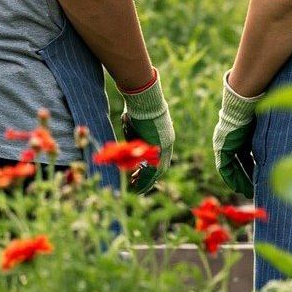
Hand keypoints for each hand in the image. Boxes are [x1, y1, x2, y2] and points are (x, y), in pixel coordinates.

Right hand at [120, 68, 174, 193]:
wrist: (145, 102)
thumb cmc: (137, 108)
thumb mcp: (134, 124)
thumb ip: (132, 136)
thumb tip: (125, 143)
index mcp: (162, 136)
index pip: (158, 155)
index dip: (150, 164)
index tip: (140, 170)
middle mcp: (166, 143)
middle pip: (160, 165)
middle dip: (149, 175)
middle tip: (139, 182)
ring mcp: (165, 148)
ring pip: (157, 171)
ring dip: (147, 181)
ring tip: (138, 189)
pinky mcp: (160, 152)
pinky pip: (153, 172)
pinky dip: (146, 181)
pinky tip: (138, 187)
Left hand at [213, 72, 261, 197]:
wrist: (246, 102)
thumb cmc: (260, 111)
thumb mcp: (266, 129)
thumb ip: (271, 140)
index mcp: (243, 135)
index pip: (247, 156)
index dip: (253, 169)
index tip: (260, 180)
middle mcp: (233, 140)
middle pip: (239, 163)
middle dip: (247, 177)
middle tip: (254, 191)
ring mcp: (225, 143)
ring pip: (231, 167)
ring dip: (239, 180)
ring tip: (248, 192)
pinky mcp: (221, 146)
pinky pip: (224, 167)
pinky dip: (231, 178)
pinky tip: (238, 188)